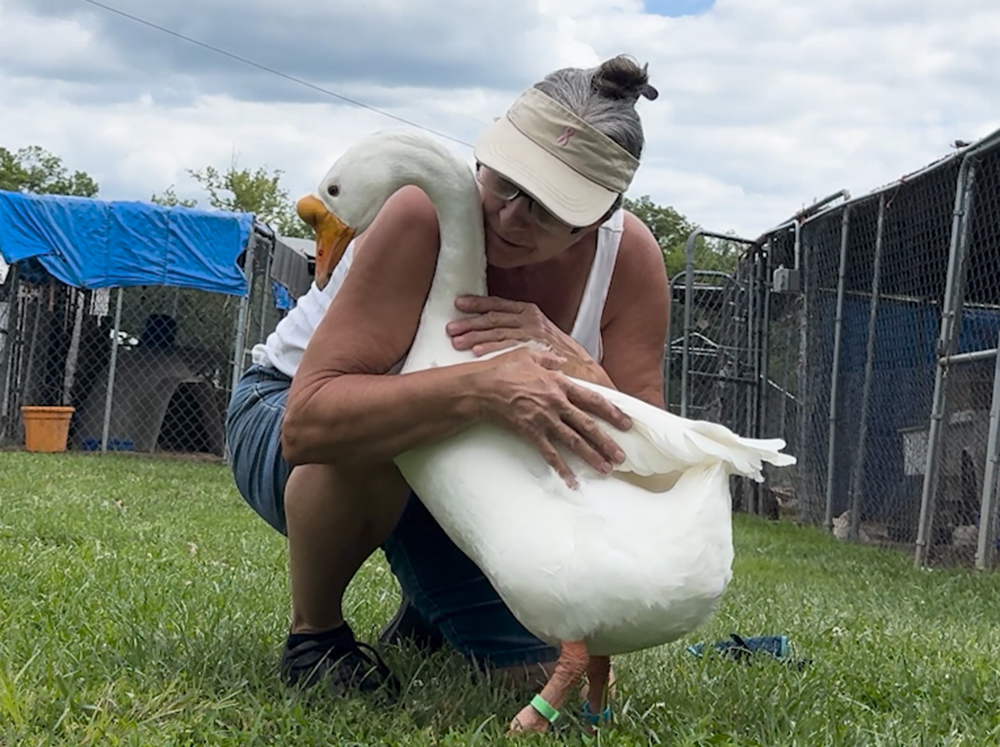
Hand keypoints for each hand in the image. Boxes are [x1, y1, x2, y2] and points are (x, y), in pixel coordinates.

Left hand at [448, 295, 610, 385]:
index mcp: (530, 312)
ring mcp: (532, 333)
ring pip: (497, 331)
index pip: (499, 304)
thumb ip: (518, 328)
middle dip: (469, 322)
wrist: (583, 367)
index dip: (477, 303)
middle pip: (493, 317)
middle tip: (450, 327)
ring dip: (474, 336)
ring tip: (456, 341)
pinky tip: (475, 351)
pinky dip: (490, 348)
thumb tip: (491, 330)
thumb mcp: (539, 333)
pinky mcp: (535, 347)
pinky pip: (507, 346)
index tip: (459, 303)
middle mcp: (530, 319)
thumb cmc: (558, 353)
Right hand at [472, 346, 631, 488]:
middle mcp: (556, 403)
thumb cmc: (502, 368)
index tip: (626, 423)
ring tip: (607, 469)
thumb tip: (561, 360)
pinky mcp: (531, 433)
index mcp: (559, 384)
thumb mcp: (528, 354)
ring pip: (574, 441)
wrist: (481, 388)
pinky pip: (550, 454)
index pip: (593, 400)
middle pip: (587, 425)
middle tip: (622, 455)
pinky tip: (572, 481)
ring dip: (592, 456)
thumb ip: (548, 357)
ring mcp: (544, 420)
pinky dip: (561, 469)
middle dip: (607, 441)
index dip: (612, 412)